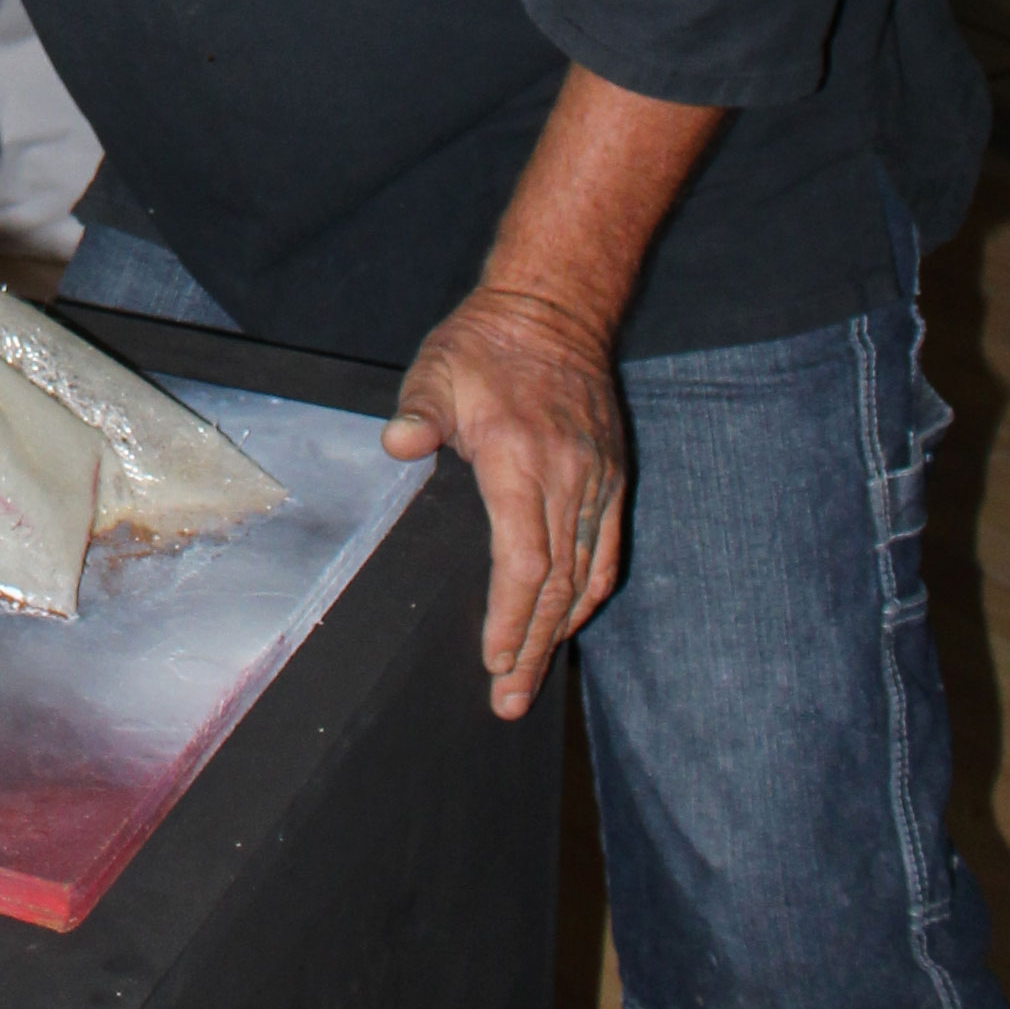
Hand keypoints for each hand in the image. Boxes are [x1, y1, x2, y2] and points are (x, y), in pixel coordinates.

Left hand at [383, 281, 629, 721]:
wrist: (554, 309)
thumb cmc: (485, 344)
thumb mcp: (438, 368)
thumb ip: (420, 413)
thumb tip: (398, 446)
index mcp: (521, 461)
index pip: (521, 562)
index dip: (509, 619)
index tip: (491, 660)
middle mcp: (567, 479)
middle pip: (553, 584)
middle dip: (530, 648)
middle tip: (507, 699)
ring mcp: (595, 481)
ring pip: (583, 576)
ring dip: (558, 632)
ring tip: (532, 677)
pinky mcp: (611, 478)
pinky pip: (606, 551)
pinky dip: (590, 594)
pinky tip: (571, 623)